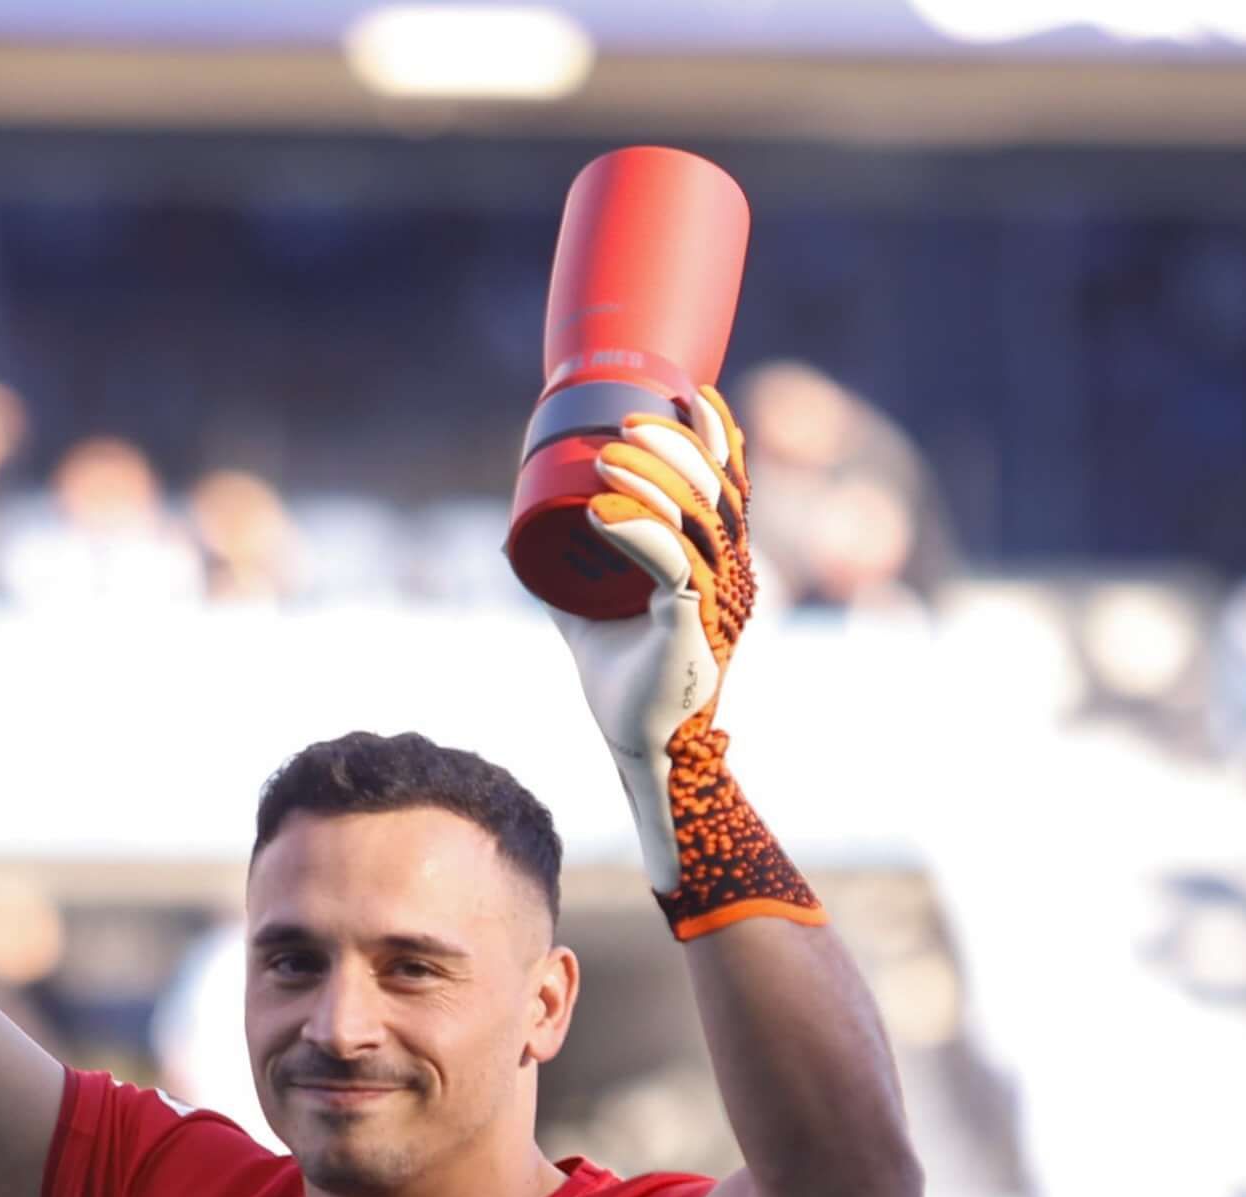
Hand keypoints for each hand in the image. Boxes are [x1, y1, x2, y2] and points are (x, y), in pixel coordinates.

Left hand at [547, 390, 818, 937]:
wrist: (643, 752)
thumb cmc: (625, 688)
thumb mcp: (587, 614)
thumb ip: (563, 575)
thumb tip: (514, 535)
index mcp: (720, 566)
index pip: (731, 489)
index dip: (718, 439)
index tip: (689, 394)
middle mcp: (731, 579)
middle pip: (718, 493)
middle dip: (678, 447)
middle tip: (629, 423)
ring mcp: (717, 605)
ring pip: (699, 522)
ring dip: (655, 479)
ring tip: (611, 452)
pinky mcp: (695, 632)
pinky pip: (673, 568)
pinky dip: (638, 532)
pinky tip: (604, 510)